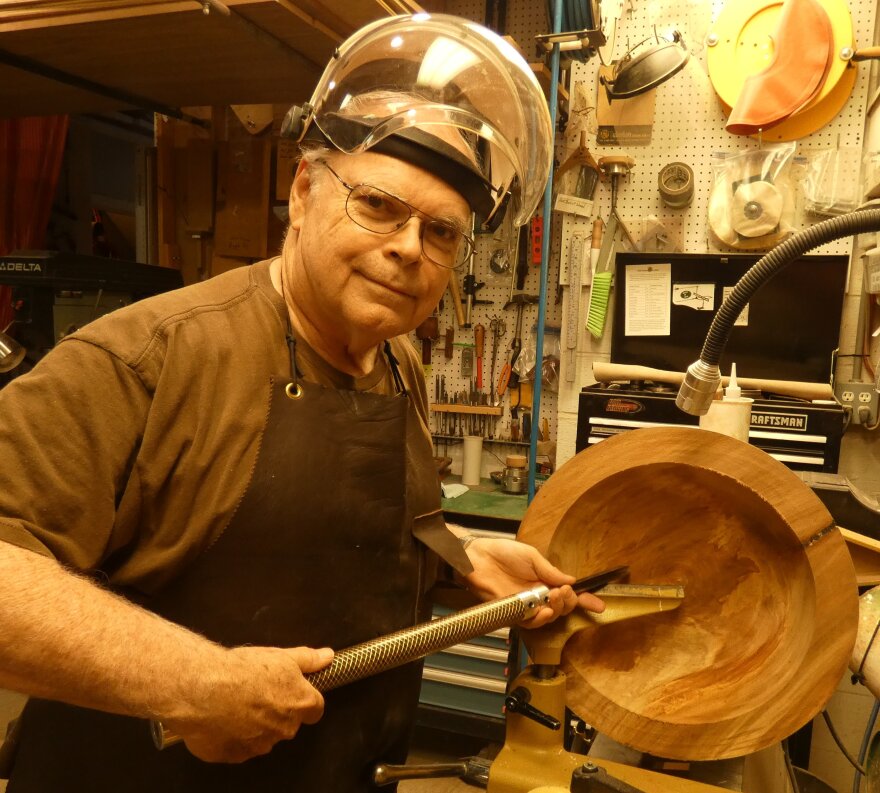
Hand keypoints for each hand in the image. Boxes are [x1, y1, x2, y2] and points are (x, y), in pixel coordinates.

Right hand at [165, 645, 333, 762]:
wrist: (202, 689)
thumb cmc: (240, 672)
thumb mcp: (281, 656)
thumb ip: (308, 659)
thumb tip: (326, 657)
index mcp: (300, 704)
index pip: (315, 708)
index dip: (304, 698)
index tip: (291, 691)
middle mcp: (284, 729)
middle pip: (289, 722)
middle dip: (277, 710)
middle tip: (257, 691)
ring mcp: (260, 745)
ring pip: (264, 736)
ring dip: (255, 723)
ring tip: (236, 702)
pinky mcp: (235, 755)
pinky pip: (239, 746)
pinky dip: (233, 735)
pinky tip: (222, 716)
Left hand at [462, 538, 604, 628]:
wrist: (477, 557)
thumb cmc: (502, 553)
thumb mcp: (531, 556)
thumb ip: (550, 570)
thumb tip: (571, 581)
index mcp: (544, 581)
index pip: (567, 594)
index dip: (584, 600)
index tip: (599, 605)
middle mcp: (537, 596)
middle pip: (561, 608)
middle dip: (569, 602)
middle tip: (565, 592)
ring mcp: (526, 606)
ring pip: (549, 617)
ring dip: (557, 609)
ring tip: (555, 596)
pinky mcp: (513, 612)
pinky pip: (531, 622)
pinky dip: (540, 619)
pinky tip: (545, 611)